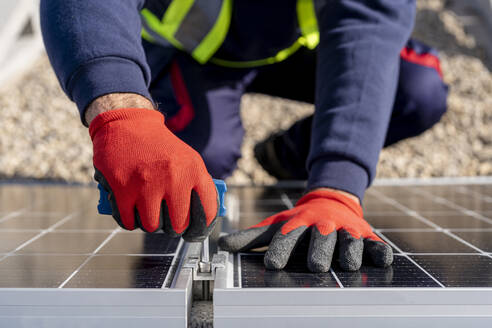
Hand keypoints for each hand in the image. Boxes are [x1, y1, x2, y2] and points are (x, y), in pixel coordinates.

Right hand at [89, 107, 217, 240]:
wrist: (128, 125)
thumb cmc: (159, 147)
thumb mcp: (188, 159)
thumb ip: (198, 186)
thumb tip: (205, 218)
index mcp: (193, 169)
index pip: (207, 210)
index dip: (202, 227)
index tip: (195, 232)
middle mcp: (173, 177)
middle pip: (178, 224)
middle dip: (173, 227)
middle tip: (168, 221)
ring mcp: (147, 184)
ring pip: (153, 226)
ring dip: (150, 223)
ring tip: (148, 210)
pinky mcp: (123, 188)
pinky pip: (129, 222)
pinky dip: (130, 220)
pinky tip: (132, 209)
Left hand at [219, 189, 391, 271]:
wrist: (330, 200)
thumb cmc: (298, 221)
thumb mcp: (276, 224)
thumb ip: (251, 236)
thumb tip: (221, 246)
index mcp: (299, 224)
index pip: (288, 236)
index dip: (281, 249)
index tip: (273, 264)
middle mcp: (323, 226)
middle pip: (321, 239)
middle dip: (319, 251)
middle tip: (315, 266)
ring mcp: (346, 231)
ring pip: (349, 241)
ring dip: (349, 251)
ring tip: (347, 264)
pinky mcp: (367, 236)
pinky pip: (375, 244)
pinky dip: (379, 251)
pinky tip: (383, 258)